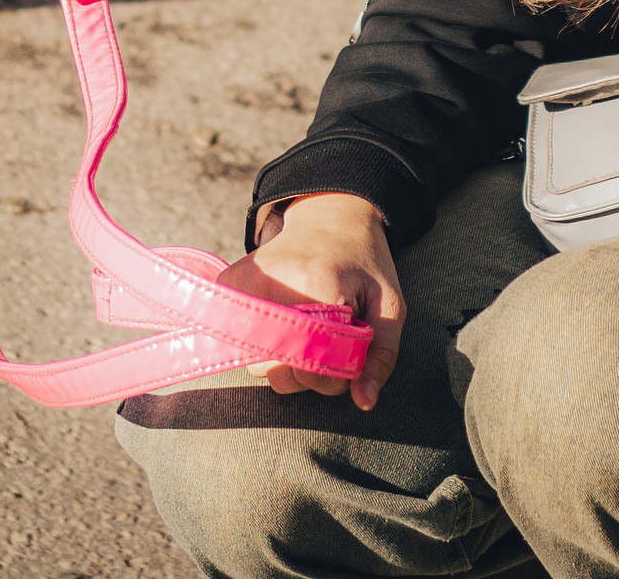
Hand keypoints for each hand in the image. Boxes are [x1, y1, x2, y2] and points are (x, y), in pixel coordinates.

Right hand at [219, 193, 402, 409]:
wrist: (331, 216)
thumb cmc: (364, 263)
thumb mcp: (390, 305)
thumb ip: (381, 356)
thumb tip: (364, 403)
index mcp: (316, 283)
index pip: (306, 364)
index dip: (328, 375)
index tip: (346, 356)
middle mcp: (271, 281)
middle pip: (274, 370)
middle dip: (305, 374)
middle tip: (327, 345)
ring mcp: (244, 280)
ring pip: (253, 361)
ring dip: (283, 361)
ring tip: (306, 331)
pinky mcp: (229, 282)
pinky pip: (236, 339)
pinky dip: (262, 342)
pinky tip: (286, 320)